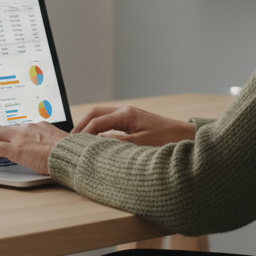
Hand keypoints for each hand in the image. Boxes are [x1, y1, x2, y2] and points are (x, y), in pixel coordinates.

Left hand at [0, 122, 67, 173]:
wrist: (72, 155)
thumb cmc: (72, 154)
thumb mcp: (63, 146)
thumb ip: (54, 147)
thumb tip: (56, 155)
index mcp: (40, 127)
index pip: (18, 129)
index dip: (8, 137)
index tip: (5, 144)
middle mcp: (28, 128)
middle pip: (2, 128)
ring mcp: (21, 137)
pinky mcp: (16, 148)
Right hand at [73, 106, 195, 146]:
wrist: (185, 136)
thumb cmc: (167, 140)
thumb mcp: (140, 145)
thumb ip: (117, 143)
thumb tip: (96, 142)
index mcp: (126, 115)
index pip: (96, 122)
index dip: (83, 133)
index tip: (73, 144)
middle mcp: (126, 111)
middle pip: (95, 113)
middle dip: (81, 125)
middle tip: (70, 139)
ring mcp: (129, 114)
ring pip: (101, 115)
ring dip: (89, 125)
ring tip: (79, 139)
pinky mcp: (133, 120)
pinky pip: (110, 120)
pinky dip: (98, 127)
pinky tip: (95, 138)